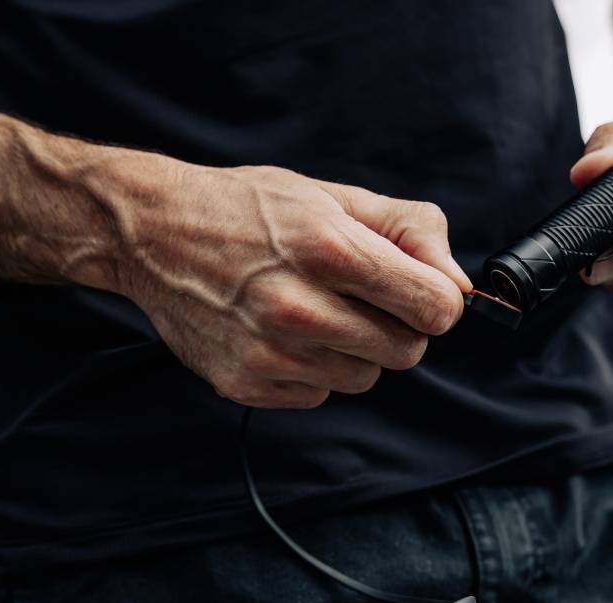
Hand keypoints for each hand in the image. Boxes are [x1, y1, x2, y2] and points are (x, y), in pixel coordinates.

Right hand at [111, 158, 470, 408]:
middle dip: (398, 327)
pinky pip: (319, 395)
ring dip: (353, 351)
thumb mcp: (333, 196)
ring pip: (364, 379)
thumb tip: (460, 286)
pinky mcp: (246, 385)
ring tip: (314, 311)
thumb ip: (410, 230)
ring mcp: (269, 353)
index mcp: (328, 248)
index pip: (434, 307)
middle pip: (406, 352)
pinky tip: (280, 333)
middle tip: (362, 298)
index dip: (437, 301)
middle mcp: (298, 308)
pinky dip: (312, 371)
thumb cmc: (250, 209)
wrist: (152, 234)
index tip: (419, 292)